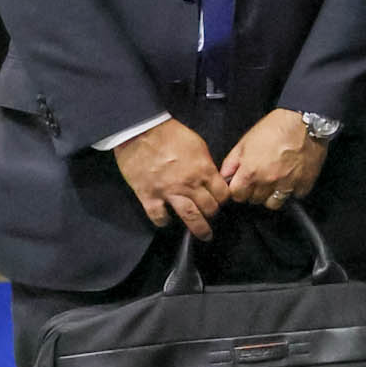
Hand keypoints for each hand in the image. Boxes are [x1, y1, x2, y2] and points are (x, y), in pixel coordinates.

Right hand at [114, 119, 227, 238]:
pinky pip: (158, 215)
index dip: (224, 199)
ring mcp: (168, 192)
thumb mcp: (198, 145)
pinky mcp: (148, 195)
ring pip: (189, 216)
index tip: (222, 201)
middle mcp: (189, 184)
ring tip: (204, 235)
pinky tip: (166, 222)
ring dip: (198, 228)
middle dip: (213, 214)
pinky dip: (163, 221)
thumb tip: (211, 176)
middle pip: (209, 207)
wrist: (141, 131)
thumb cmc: (171, 133)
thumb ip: (206, 164)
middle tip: (212, 217)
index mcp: (204, 170)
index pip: (222, 193)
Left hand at [221, 110, 327, 209]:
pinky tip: (291, 178)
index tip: (243, 184)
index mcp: (251, 171)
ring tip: (274, 183)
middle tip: (260, 178)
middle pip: (255, 200)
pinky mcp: (305, 183)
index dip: (238, 189)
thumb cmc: (275, 127)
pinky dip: (293, 190)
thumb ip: (231, 162)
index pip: (237, 195)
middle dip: (254, 191)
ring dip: (272, 195)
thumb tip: (224, 176)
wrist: (304, 121)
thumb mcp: (245, 141)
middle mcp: (268, 181)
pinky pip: (295, 195)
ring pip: (274, 203)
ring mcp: (287, 184)